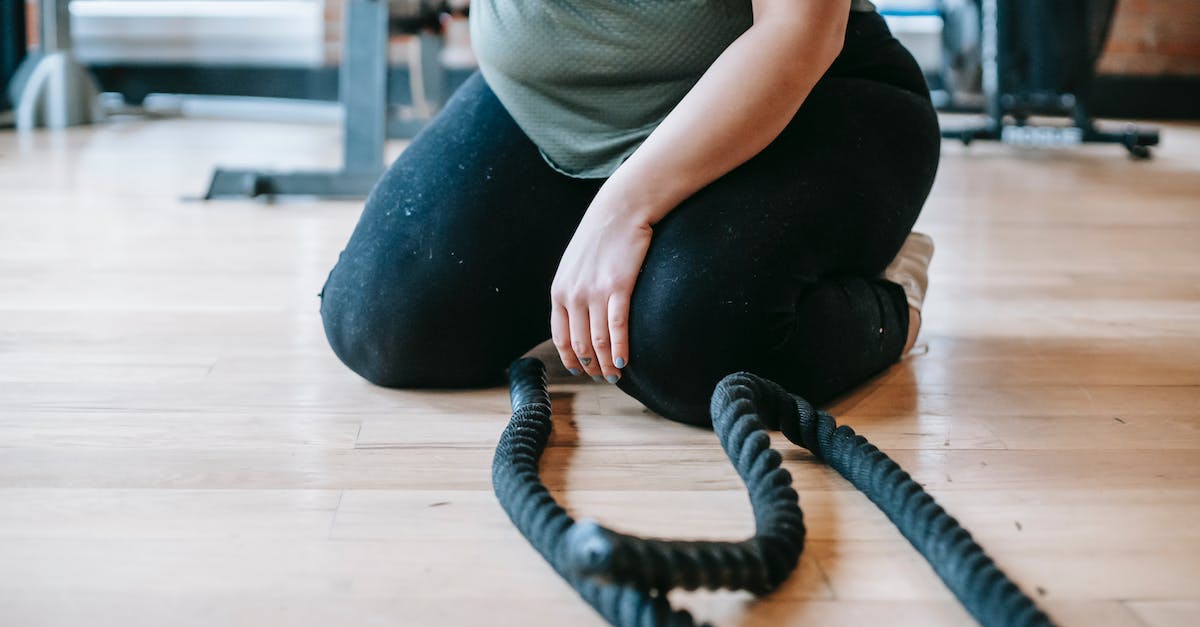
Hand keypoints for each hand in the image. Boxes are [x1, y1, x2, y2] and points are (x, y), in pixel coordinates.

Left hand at [550, 192, 652, 382]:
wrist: (621, 209)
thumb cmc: (601, 237)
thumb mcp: (575, 266)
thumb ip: (573, 292)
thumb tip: (579, 320)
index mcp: (559, 292)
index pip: (561, 337)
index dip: (571, 360)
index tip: (581, 370)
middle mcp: (573, 295)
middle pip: (580, 344)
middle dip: (590, 366)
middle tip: (603, 376)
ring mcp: (595, 292)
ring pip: (598, 341)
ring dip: (607, 364)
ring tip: (615, 374)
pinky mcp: (618, 287)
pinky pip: (617, 328)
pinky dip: (620, 349)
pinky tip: (624, 360)